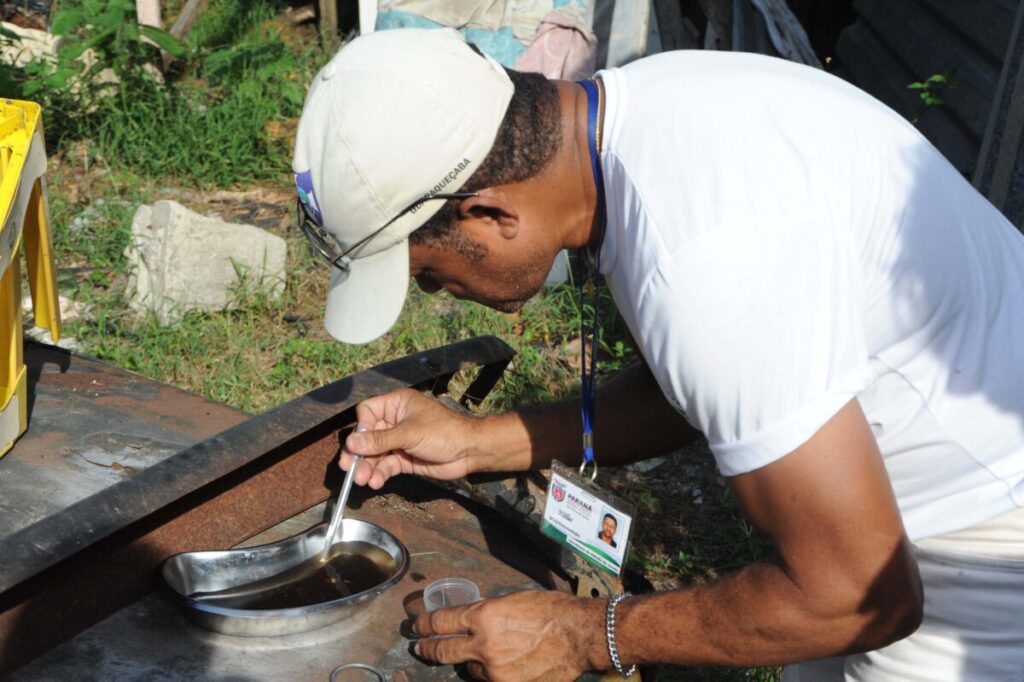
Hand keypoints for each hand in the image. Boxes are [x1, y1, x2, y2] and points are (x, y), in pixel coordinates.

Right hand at [340, 389, 479, 488]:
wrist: (469, 451)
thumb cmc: (443, 432)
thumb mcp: (410, 433)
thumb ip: (380, 440)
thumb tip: (351, 443)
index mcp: (397, 404)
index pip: (367, 412)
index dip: (361, 427)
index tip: (359, 443)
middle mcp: (395, 421)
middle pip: (367, 436)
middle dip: (359, 453)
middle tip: (348, 468)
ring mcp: (399, 441)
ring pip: (375, 454)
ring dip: (367, 467)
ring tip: (362, 479)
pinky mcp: (404, 458)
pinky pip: (386, 465)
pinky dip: (380, 474)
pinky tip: (376, 482)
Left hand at [413, 591, 609, 680]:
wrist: (579, 635)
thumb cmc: (550, 610)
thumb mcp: (512, 600)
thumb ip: (487, 613)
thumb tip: (471, 620)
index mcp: (483, 617)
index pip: (440, 622)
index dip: (424, 624)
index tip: (417, 627)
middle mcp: (484, 646)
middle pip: (443, 651)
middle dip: (427, 649)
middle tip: (420, 647)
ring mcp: (495, 672)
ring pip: (470, 669)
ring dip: (470, 662)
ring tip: (483, 654)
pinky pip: (490, 680)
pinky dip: (491, 673)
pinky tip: (504, 665)